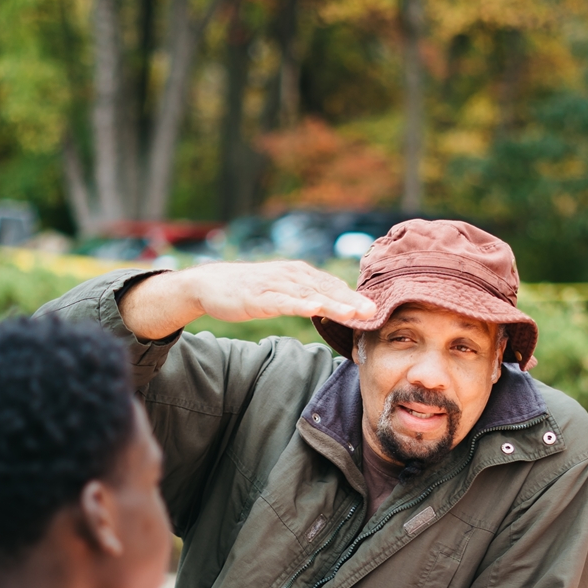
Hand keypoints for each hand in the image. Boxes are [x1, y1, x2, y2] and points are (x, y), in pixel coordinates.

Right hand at [119, 261, 376, 341]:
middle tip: (375, 312)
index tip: (377, 310)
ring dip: (334, 303)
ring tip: (355, 312)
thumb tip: (331, 305)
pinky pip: (284, 301)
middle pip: (327, 289)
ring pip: (311, 294)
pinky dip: (301, 303)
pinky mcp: (260, 296)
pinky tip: (315, 308)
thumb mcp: (281, 291)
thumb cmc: (248, 290)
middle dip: (352, 300)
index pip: (333, 286)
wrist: (210, 284)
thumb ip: (305, 296)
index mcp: (300, 274)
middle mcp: (292, 275)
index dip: (354, 297)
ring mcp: (276, 284)